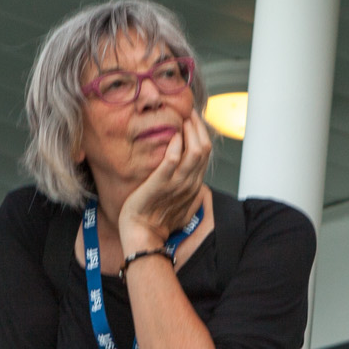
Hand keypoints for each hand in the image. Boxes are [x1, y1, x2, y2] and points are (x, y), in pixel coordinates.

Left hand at [118, 112, 211, 253]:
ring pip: (195, 151)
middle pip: (204, 148)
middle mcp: (190, 183)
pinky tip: (171, 136)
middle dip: (197, 127)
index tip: (192, 119)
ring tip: (181, 119)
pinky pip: (172, 160)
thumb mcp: (178, 203)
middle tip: (187, 113)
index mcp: (194, 185)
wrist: (143, 236)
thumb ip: (185, 188)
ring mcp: (176, 184)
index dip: (201, 133)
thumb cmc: (155, 220)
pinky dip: (175, 146)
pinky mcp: (160, 184)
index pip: (205, 153)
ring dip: (189, 132)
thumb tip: (188, 178)